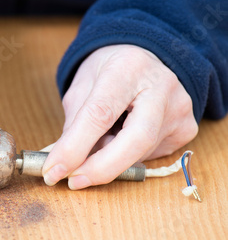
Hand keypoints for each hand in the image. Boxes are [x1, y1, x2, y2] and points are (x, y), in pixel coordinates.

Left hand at [42, 45, 197, 189]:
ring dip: (109, 160)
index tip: (53, 170)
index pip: (100, 113)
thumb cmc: (108, 71)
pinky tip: (120, 137)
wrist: (144, 57)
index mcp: (127, 68)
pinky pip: (150, 155)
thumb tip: (61, 165)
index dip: (75, 147)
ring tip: (96, 144)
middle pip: (135, 140)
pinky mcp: (186, 129)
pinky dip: (126, 156)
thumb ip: (74, 123)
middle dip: (101, 168)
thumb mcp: (82, 86)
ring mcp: (179, 109)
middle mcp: (161, 87)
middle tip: (74, 181)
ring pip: (140, 152)